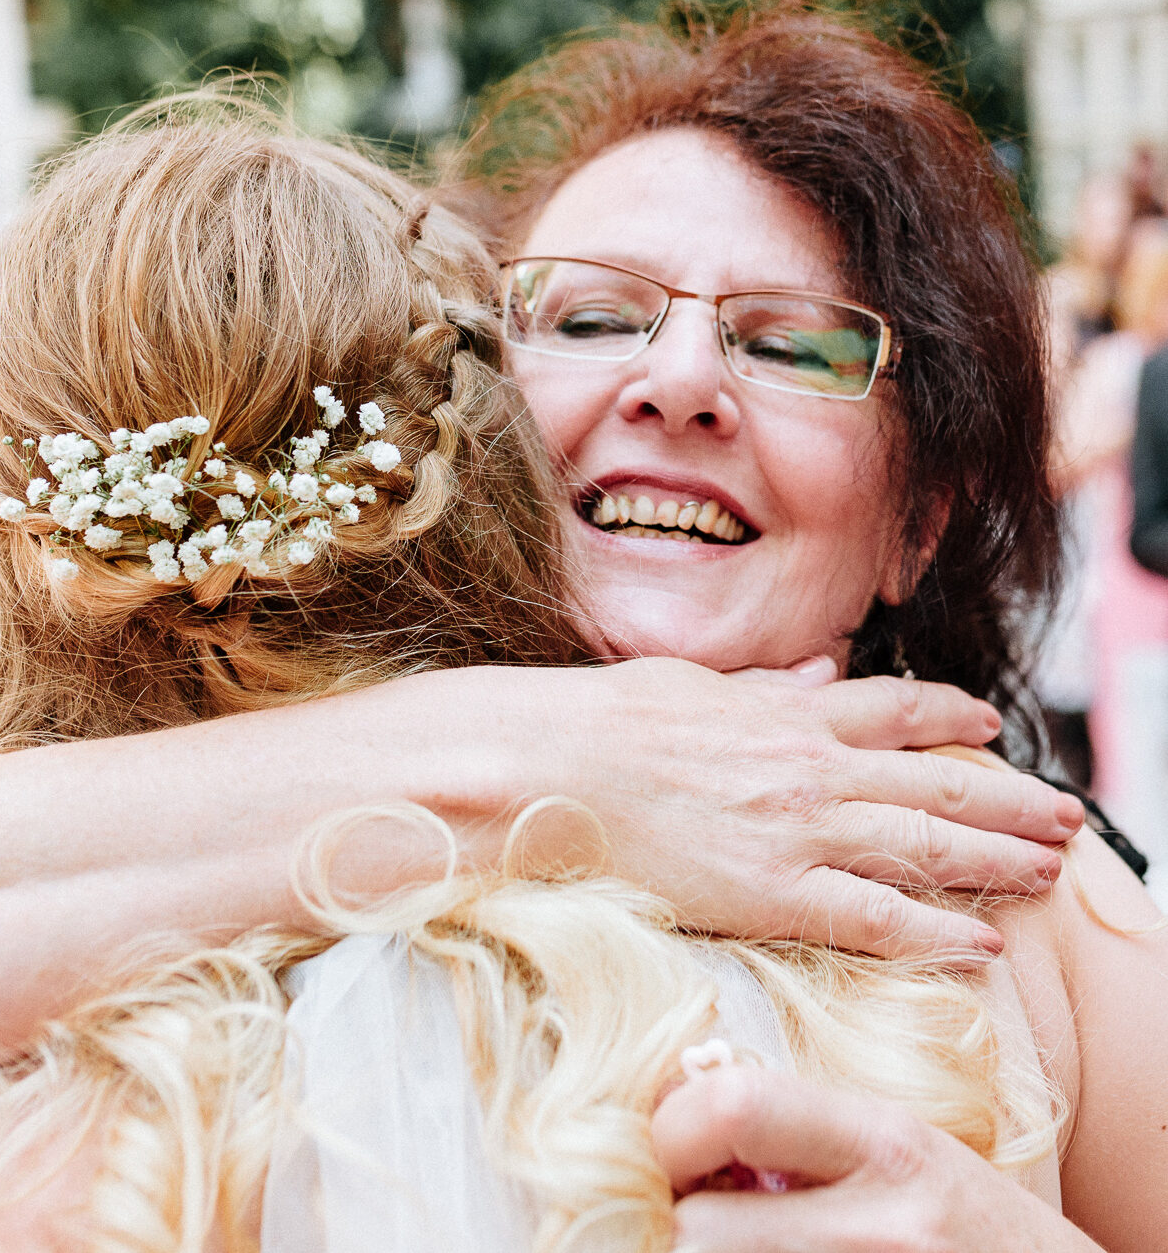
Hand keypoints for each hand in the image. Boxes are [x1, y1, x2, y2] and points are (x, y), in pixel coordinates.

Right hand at [521, 657, 1081, 960]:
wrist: (554, 767)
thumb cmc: (603, 722)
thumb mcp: (690, 684)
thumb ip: (764, 687)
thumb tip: (817, 674)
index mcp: (785, 714)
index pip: (893, 709)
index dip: (951, 718)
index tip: (989, 728)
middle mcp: (810, 768)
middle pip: (934, 783)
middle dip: (1008, 799)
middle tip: (1064, 814)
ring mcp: (798, 830)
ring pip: (925, 845)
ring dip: (996, 858)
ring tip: (1050, 871)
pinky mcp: (773, 892)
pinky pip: (876, 917)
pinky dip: (935, 932)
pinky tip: (980, 945)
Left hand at [652, 1063, 1100, 1251]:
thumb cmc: (966, 1222)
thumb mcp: (897, 1144)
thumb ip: (794, 1121)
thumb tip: (671, 1106)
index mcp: (884, 1142)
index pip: (730, 1107)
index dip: (672, 1127)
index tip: (674, 1145)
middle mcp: (880, 1226)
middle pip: (697, 1229)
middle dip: (672, 1221)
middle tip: (685, 1212)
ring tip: (731, 1234)